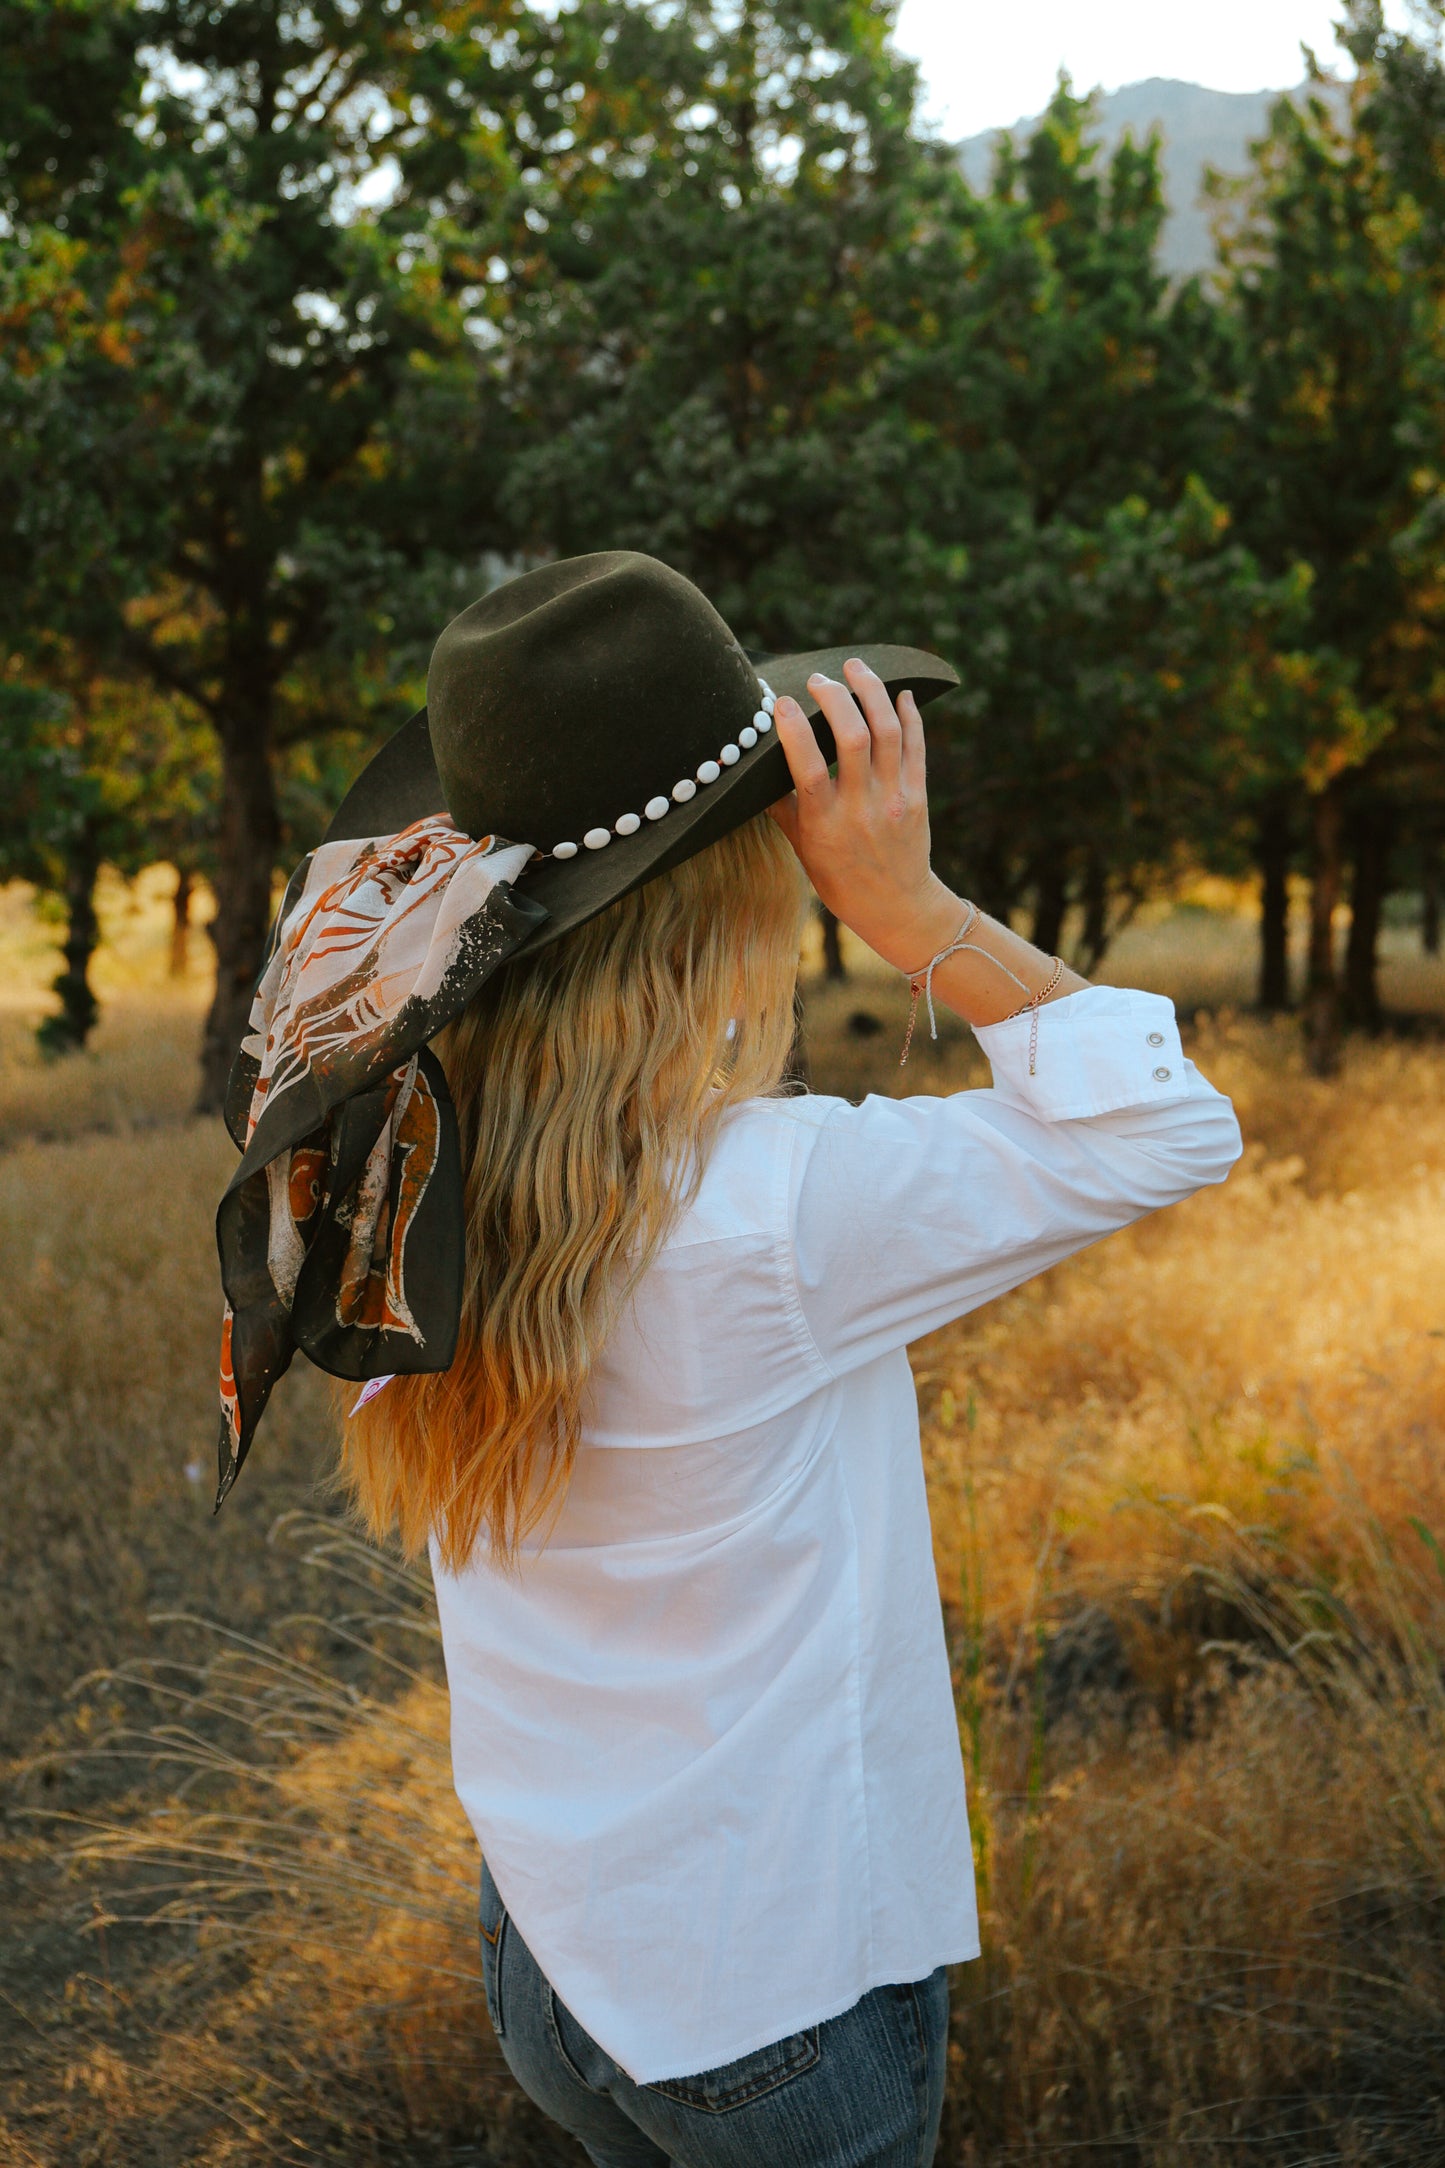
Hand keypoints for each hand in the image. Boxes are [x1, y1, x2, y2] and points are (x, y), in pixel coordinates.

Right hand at [768, 658, 961, 971]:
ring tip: (855, 667)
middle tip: (819, 679)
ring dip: (871, 691)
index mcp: (825, 825)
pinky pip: (916, 745)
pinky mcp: (918, 796)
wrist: (897, 907)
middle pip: (853, 738)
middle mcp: (861, 809)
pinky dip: (909, 714)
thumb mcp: (803, 851)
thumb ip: (784, 808)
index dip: (796, 730)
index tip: (781, 701)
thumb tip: (758, 768)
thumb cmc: (840, 881)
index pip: (809, 769)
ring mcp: (894, 799)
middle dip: (836, 698)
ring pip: (887, 731)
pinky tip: (898, 693)